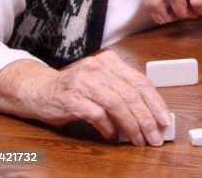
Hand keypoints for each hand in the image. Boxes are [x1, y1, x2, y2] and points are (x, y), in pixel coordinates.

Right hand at [0, 54, 170, 145]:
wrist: (37, 90)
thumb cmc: (74, 89)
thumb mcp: (102, 83)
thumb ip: (123, 92)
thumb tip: (150, 114)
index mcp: (110, 62)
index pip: (140, 81)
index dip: (155, 102)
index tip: (164, 119)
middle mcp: (99, 68)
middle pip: (131, 94)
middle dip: (146, 118)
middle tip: (154, 136)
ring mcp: (84, 82)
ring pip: (117, 104)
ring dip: (131, 126)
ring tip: (138, 140)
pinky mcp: (70, 98)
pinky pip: (97, 114)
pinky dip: (108, 128)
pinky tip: (113, 137)